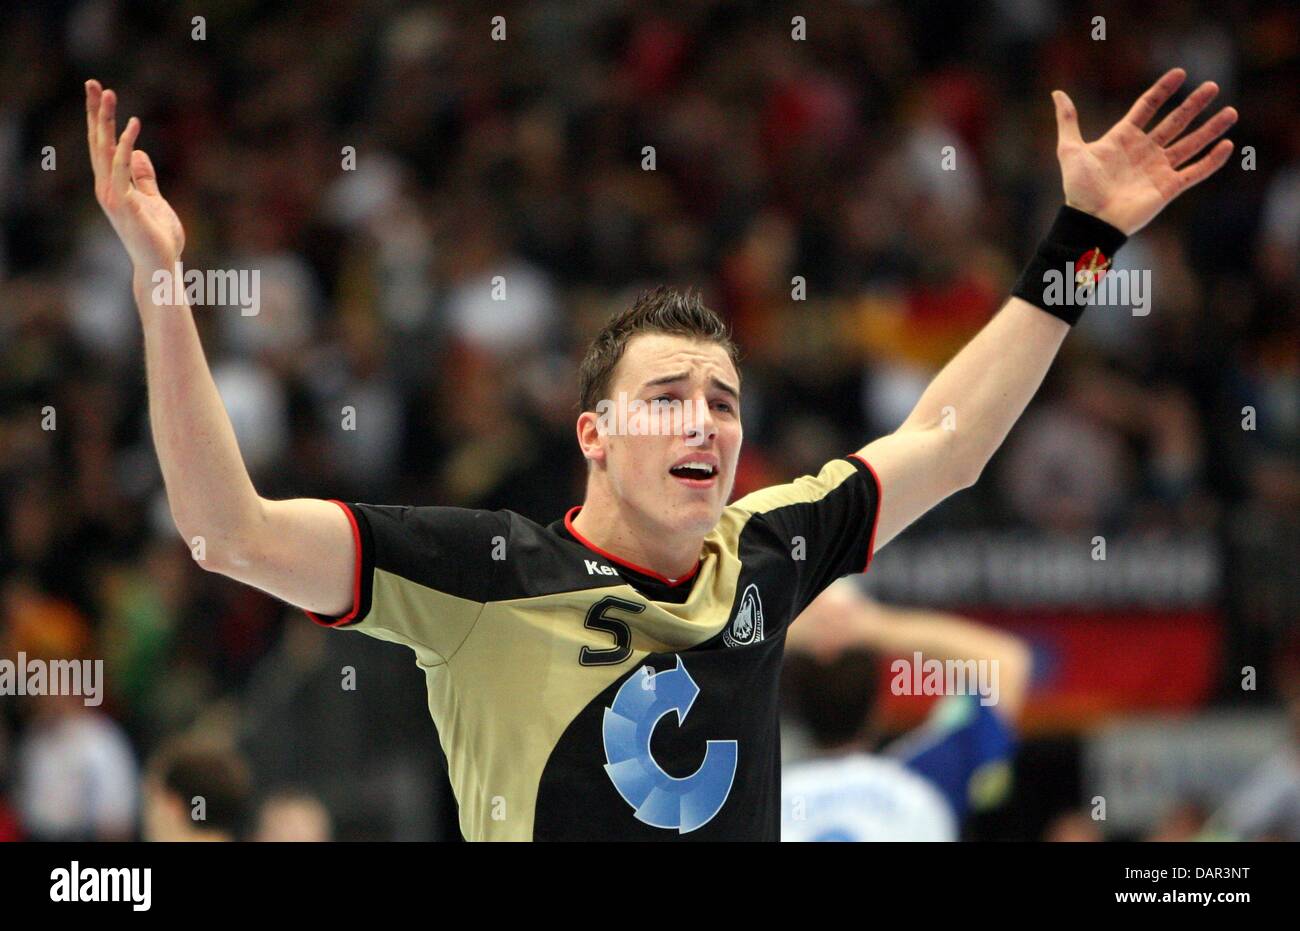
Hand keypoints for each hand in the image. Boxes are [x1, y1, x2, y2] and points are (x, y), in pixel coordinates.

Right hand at [86, 80, 184, 273]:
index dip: (100, 119)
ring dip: (105, 120)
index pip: (102, 145)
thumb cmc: (157, 237)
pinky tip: (132, 126)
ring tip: (108, 93)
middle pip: (96, 141)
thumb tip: (137, 153)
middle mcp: (106, 186)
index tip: (99, 93)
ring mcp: (111, 195)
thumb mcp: (153, 200)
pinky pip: (121, 168)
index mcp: (113, 184)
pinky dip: (124, 146)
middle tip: (92, 82)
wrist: (160, 266)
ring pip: (103, 149)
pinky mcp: (123, 204)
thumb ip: (144, 178)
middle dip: (95, 111)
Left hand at [1053, 68, 1236, 234]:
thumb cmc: (1078, 188)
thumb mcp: (1069, 150)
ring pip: (1190, 144)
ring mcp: (1158, 169)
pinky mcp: (1168, 188)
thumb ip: (1068, 121)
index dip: (1162, 90)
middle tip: (1213, 86)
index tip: (1180, 73)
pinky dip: (1211, 161)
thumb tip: (1057, 92)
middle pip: (1175, 122)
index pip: (1147, 107)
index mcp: (1123, 138)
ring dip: (1211, 129)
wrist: (1089, 220)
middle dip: (1194, 104)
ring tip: (1231, 111)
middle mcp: (1144, 151)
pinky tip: (1227, 145)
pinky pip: (1195, 172)